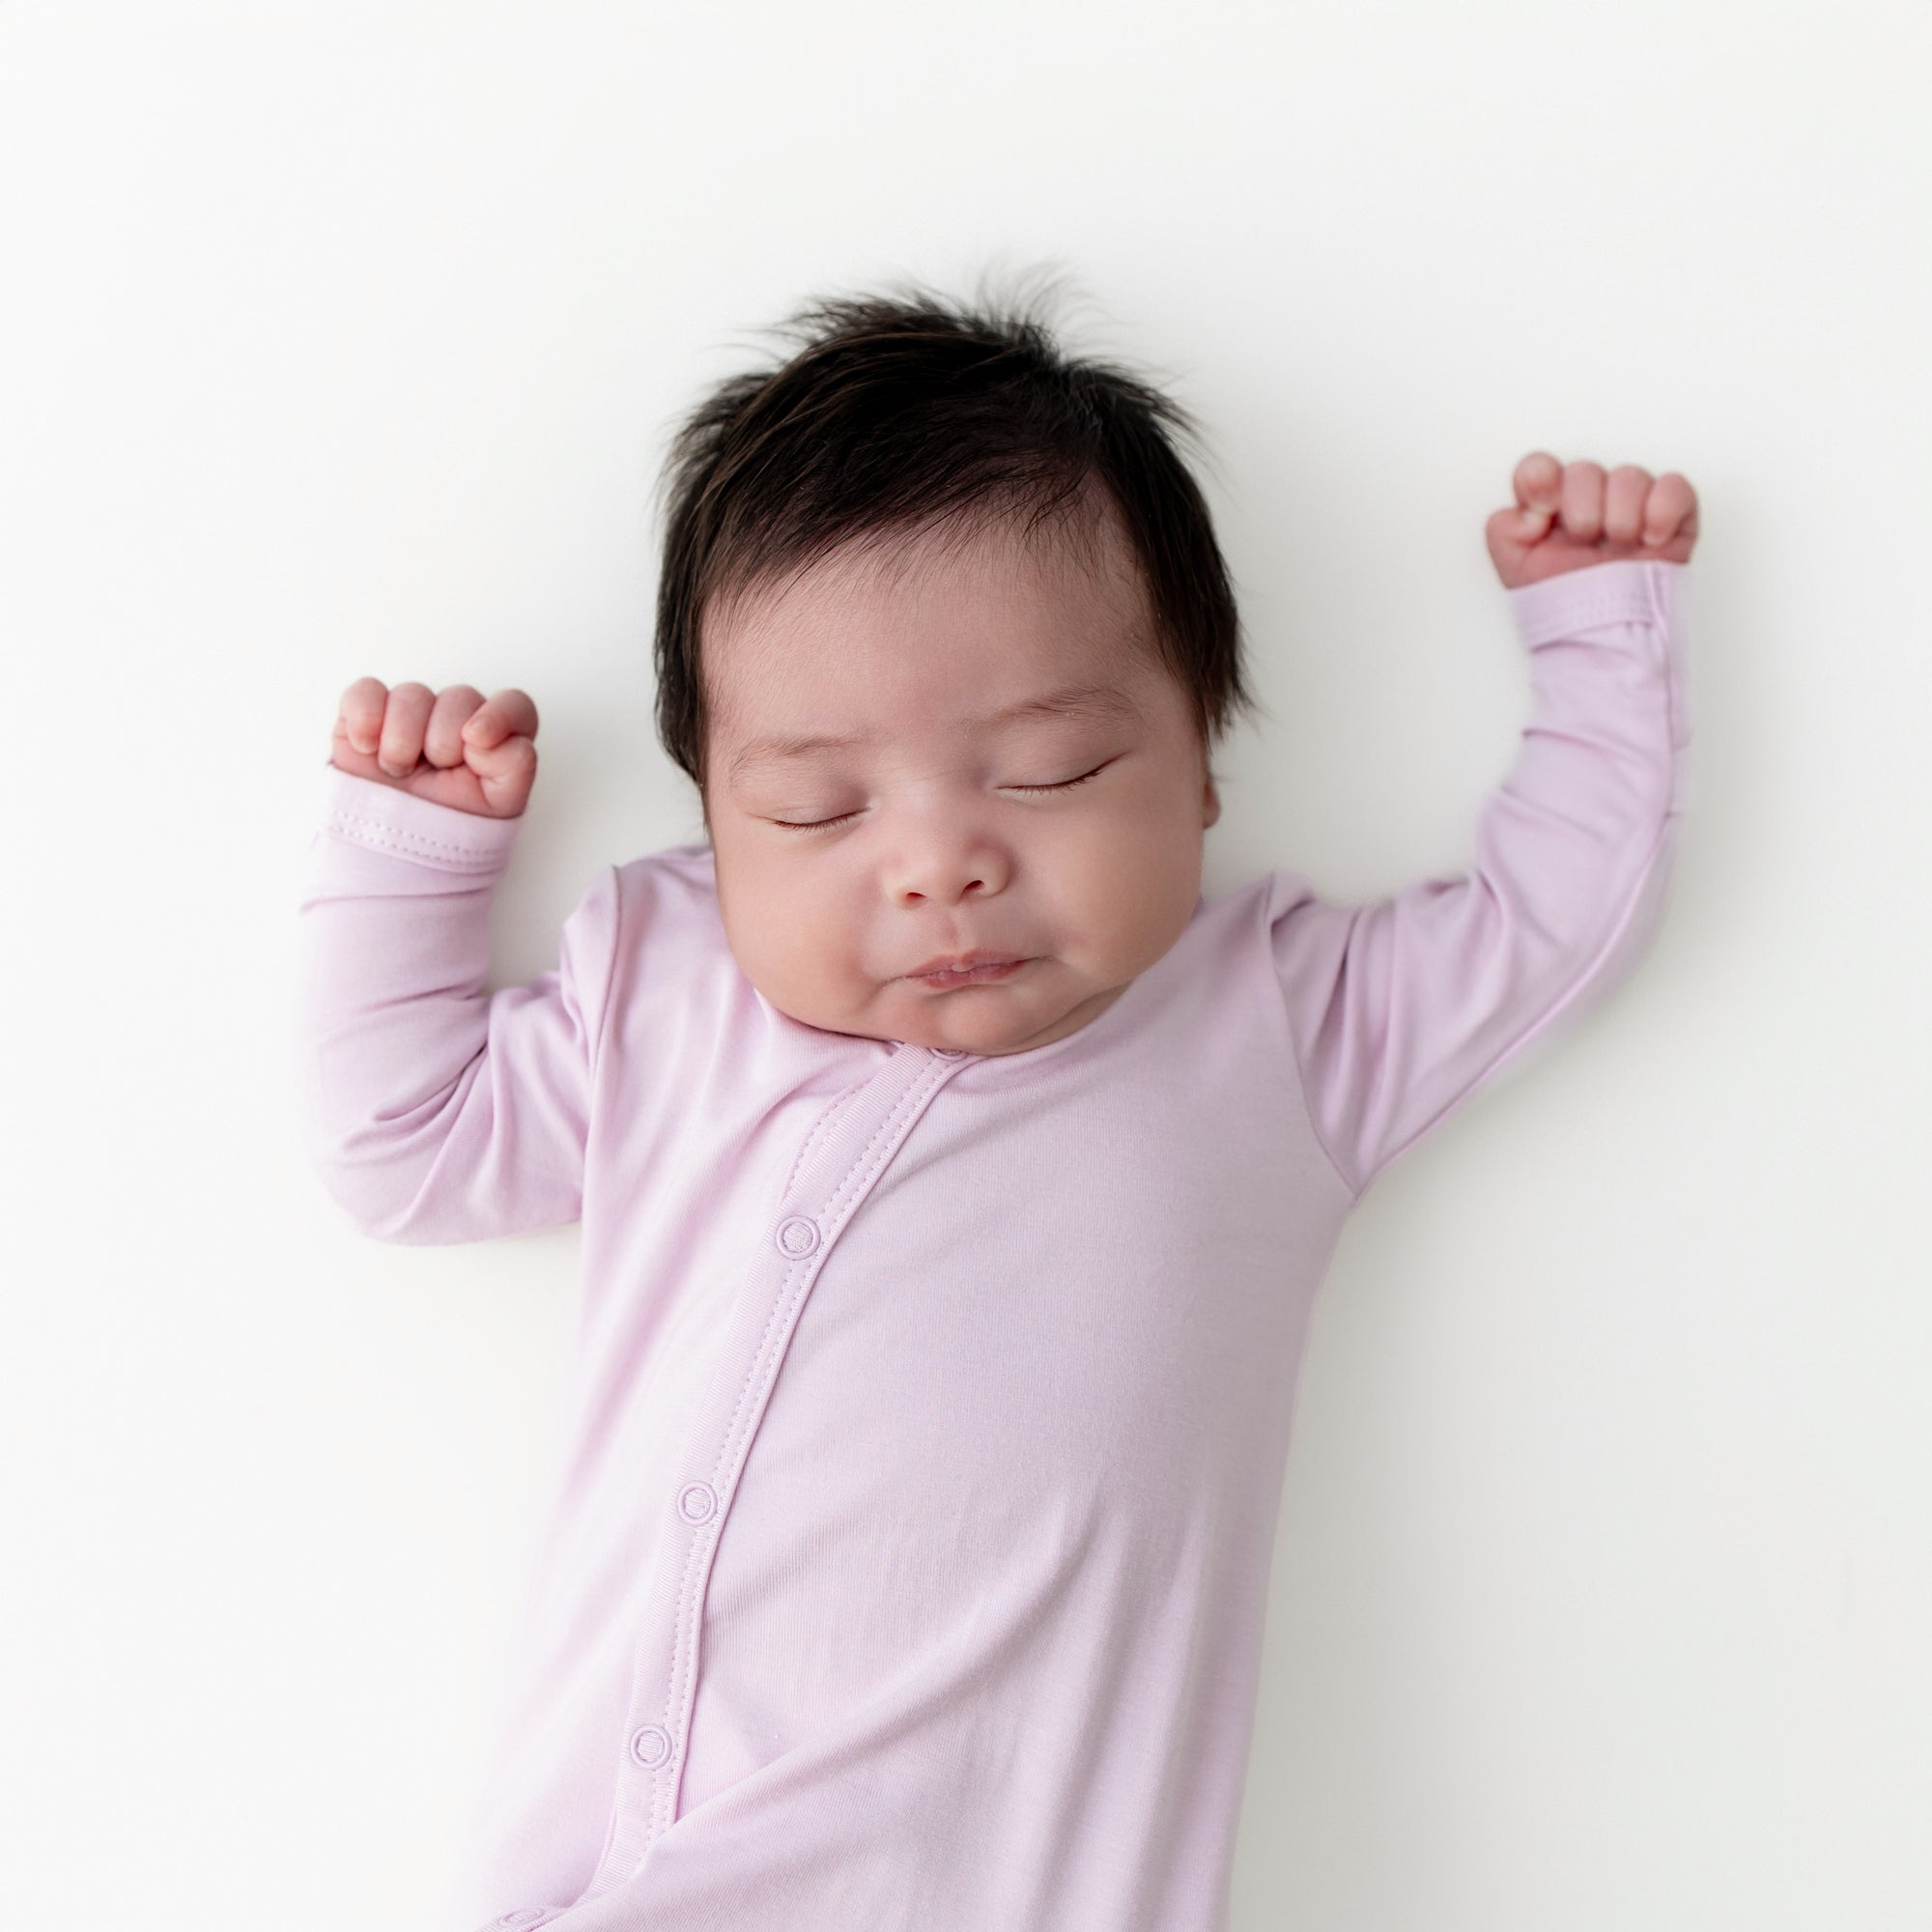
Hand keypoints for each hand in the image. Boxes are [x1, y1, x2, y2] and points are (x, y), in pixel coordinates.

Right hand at [330, 680, 538, 818]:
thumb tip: (483, 733)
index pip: (514, 704)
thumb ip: (515, 763)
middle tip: (435, 772)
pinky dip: (365, 718)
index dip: (498, 714)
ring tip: (399, 770)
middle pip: (460, 697)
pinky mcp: (369, 714)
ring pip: (413, 694)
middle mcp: (456, 718)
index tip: (476, 740)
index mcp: (497, 737)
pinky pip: (366, 692)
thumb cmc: (451, 823)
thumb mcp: (500, 803)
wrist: (396, 850)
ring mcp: (412, 714)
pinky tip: (368, 748)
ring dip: (402, 740)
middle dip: (444, 742)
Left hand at [1485, 453, 1698, 590]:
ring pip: (1629, 476)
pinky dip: (1662, 512)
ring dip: (1621, 519)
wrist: (1605, 636)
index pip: (1540, 467)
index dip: (1540, 479)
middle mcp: (1590, 499)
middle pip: (1584, 470)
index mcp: (1550, 507)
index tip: (1545, 509)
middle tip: (1585, 542)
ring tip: (1618, 550)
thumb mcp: (1514, 570)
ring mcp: (1631, 505)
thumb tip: (1530, 511)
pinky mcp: (1672, 515)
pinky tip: (1650, 541)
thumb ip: (1501, 530)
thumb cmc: (1565, 603)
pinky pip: (1674, 487)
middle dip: (1583, 512)